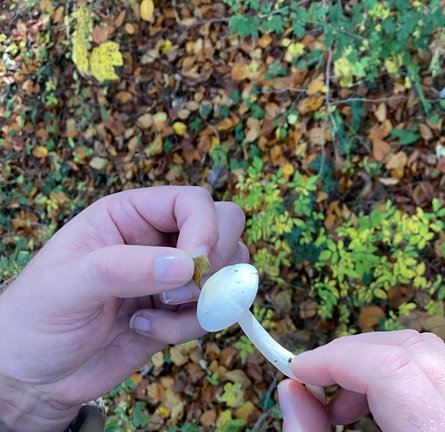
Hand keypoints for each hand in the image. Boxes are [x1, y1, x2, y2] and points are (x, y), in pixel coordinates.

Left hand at [0, 186, 248, 430]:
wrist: (36, 378)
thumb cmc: (35, 319)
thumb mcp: (67, 286)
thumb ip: (123, 268)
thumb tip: (185, 264)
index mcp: (130, 215)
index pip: (192, 201)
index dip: (204, 227)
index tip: (194, 262)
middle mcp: (159, 239)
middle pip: (226, 226)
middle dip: (215, 262)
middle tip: (182, 292)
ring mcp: (174, 276)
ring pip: (230, 268)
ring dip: (207, 298)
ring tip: (161, 314)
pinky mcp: (182, 312)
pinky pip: (216, 310)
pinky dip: (192, 326)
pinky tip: (148, 331)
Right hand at [277, 330, 444, 430]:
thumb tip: (291, 390)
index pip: (396, 370)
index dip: (338, 359)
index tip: (298, 370)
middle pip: (419, 352)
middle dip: (356, 357)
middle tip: (318, 389)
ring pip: (440, 357)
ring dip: (383, 366)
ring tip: (346, 409)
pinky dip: (412, 380)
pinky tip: (386, 411)